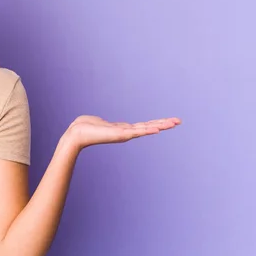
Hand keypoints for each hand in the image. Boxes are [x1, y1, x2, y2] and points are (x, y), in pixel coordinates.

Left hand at [64, 115, 180, 151]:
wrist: (76, 134)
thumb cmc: (84, 127)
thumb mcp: (98, 123)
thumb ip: (104, 124)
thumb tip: (102, 123)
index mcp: (122, 129)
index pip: (143, 125)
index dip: (155, 123)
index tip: (168, 121)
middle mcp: (126, 132)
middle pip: (149, 126)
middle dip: (164, 124)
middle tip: (179, 121)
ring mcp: (124, 134)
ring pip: (146, 128)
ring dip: (160, 125)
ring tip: (173, 123)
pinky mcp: (120, 134)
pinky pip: (137, 131)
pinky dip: (147, 130)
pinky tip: (157, 129)